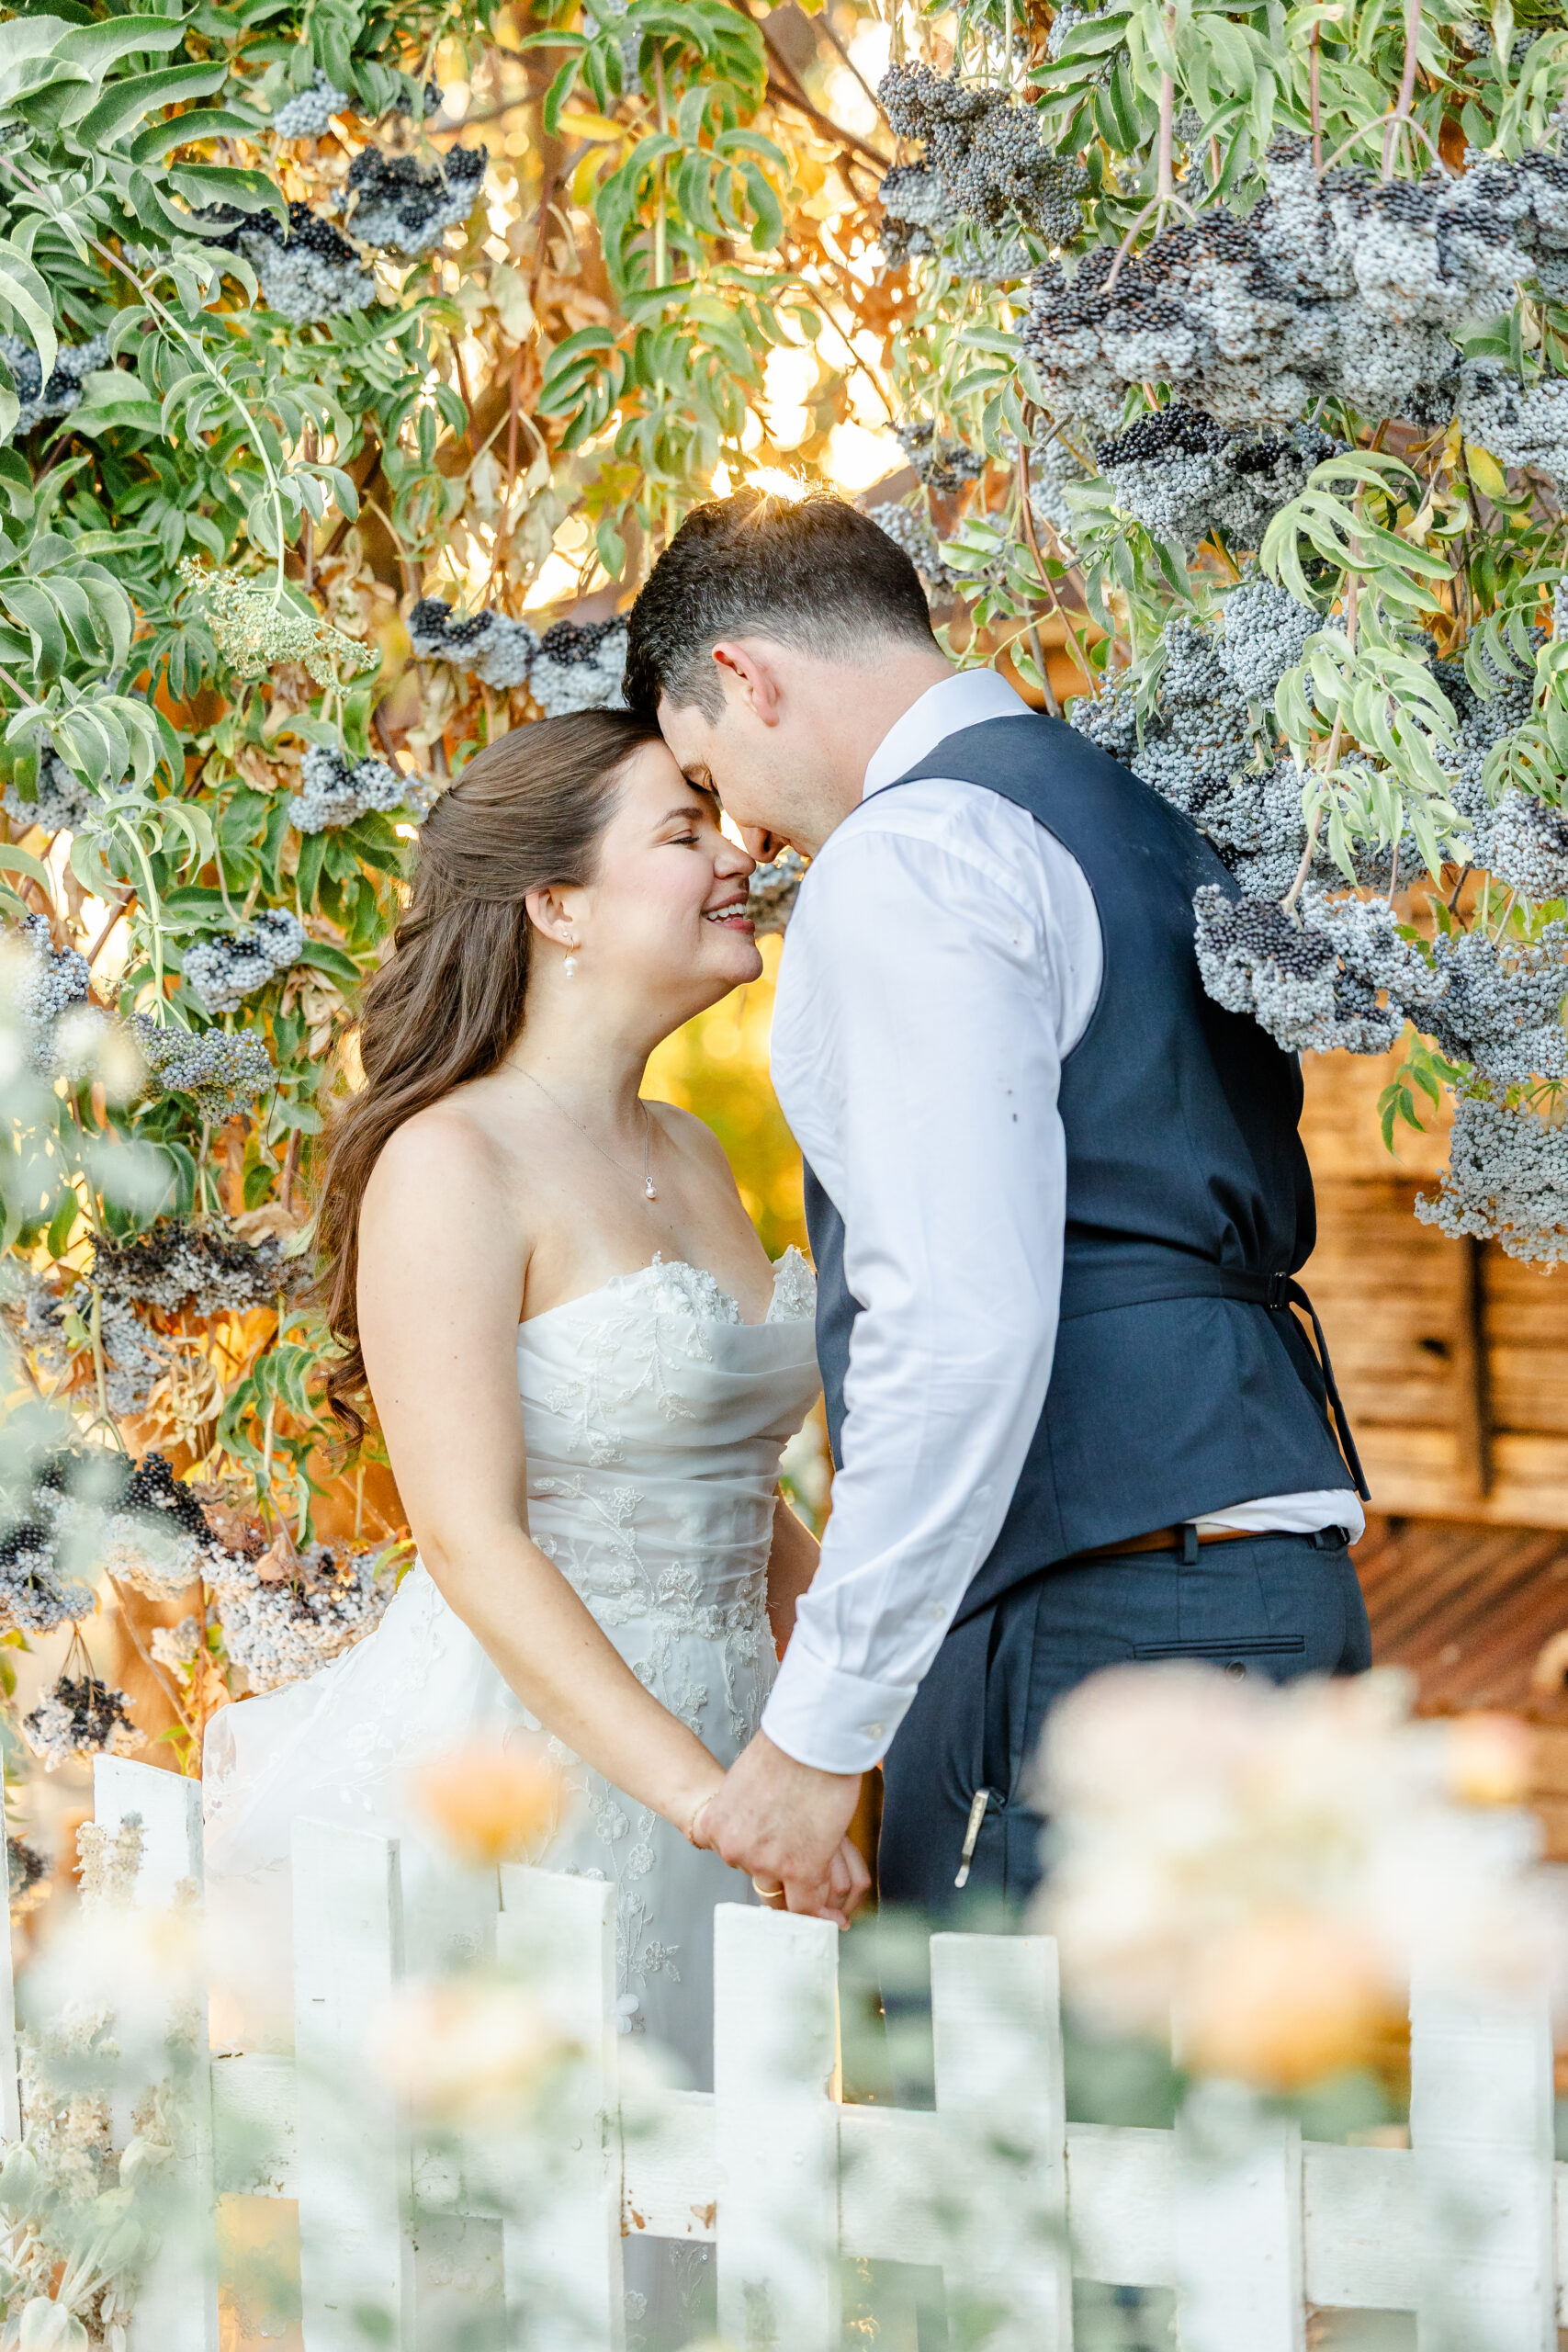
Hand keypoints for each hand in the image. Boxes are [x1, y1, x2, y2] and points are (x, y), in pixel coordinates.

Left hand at [691, 1732, 866, 1923]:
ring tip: (823, 1881)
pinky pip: (807, 1906)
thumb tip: (764, 1822)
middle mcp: (734, 1850)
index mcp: (715, 1826)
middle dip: (779, 1866)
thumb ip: (746, 1808)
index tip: (769, 1853)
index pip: (728, 1856)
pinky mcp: (801, 1870)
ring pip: (784, 1892)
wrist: (810, 1739)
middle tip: (803, 1854)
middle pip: (757, 1874)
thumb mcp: (745, 1779)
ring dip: (803, 1888)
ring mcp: (766, 1863)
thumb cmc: (786, 1748)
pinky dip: (818, 1912)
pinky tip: (831, 1917)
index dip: (752, 1852)